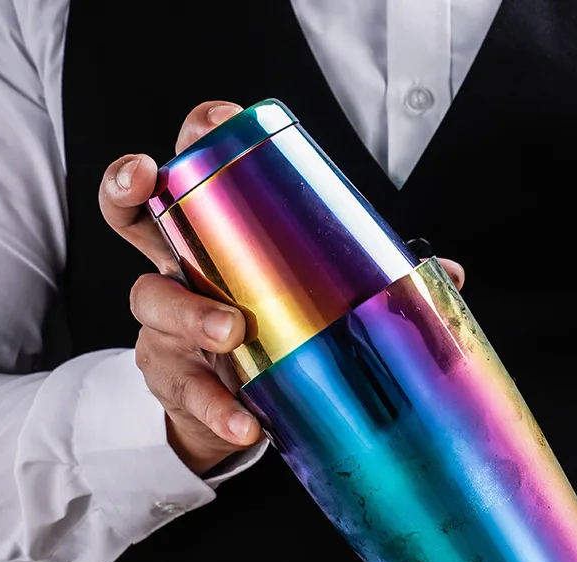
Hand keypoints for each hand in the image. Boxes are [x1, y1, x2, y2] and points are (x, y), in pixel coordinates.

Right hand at [99, 101, 464, 474]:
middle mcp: (179, 271)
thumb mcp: (309, 302)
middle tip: (149, 177)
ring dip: (193, 312)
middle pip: (134, 217)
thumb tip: (448, 276)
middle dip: (128, 188)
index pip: (194, 175)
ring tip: (233, 333)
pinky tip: (246, 424)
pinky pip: (187, 389)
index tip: (211, 123)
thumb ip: (371, 284)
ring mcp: (166, 325)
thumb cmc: (270, 336)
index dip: (193, 140)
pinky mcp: (171, 379)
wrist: (229, 412)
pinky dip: (217, 407)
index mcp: (217, 240)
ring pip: (154, 300)